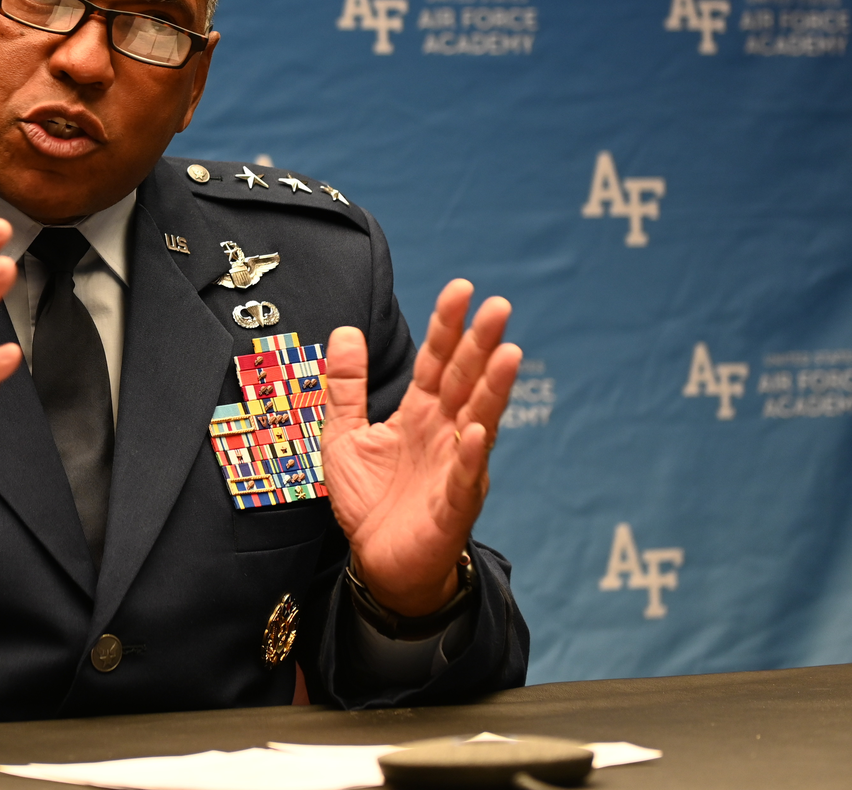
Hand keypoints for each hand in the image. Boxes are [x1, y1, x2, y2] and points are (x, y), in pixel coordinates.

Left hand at [321, 279, 519, 615]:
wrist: (377, 562)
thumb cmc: (369, 499)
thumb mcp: (343, 434)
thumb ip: (345, 386)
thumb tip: (345, 330)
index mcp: (420, 413)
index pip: (437, 361)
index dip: (448, 327)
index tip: (461, 289)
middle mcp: (445, 433)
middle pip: (466, 382)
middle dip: (481, 344)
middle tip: (498, 306)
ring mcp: (455, 467)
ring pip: (479, 421)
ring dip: (494, 389)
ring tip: (508, 354)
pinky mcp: (452, 506)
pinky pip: (464, 478)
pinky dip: (470, 456)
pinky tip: (476, 432)